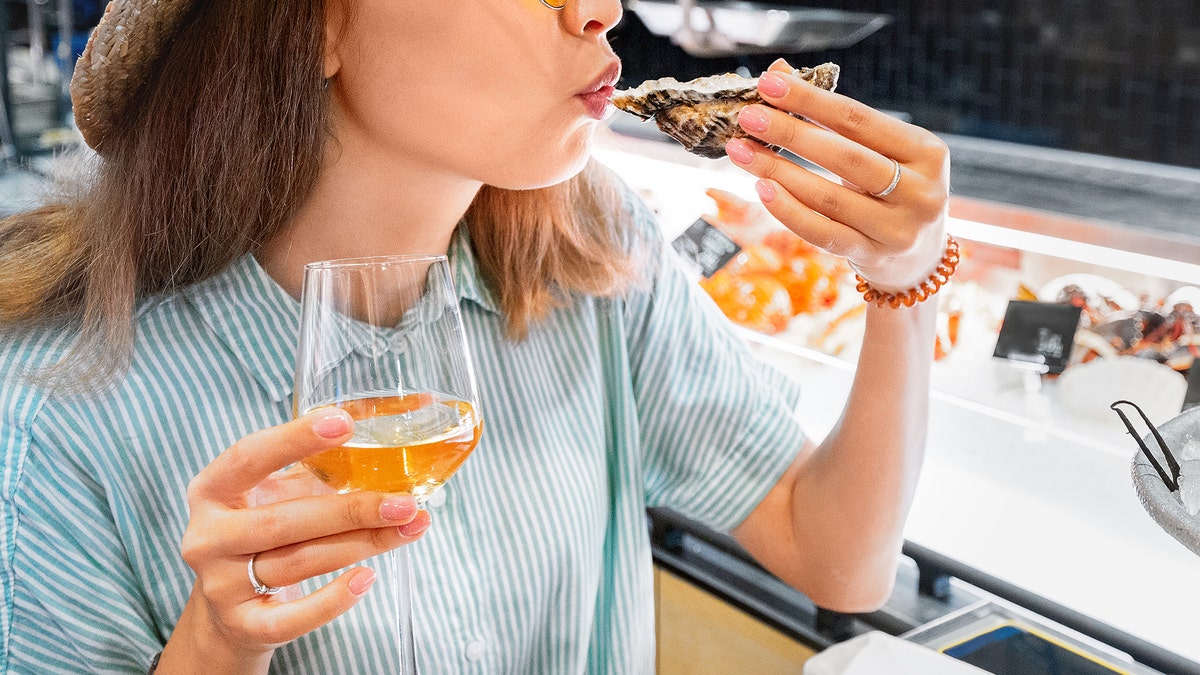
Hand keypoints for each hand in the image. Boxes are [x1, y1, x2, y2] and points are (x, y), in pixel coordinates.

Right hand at [165, 410, 430, 669]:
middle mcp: (208, 536)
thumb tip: (396, 420)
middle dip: (351, 510)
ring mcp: (221, 585)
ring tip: (409, 528)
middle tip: (405, 501)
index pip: (249, 457)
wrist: (229, 607)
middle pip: (284, 521)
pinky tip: (368, 578)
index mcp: (212, 490)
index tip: (346, 423)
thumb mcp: (277, 493)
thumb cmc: (264, 530)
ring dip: (362, 544)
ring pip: (300, 562)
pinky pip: (292, 617)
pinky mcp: (243, 625)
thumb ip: (321, 464)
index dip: (294, 439)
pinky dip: (333, 600)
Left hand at [725, 58, 949, 292]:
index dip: (811, 100)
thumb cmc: (892, 190)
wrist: (918, 259)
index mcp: (927, 151)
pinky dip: (788, 210)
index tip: (768, 84)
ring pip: (828, 197)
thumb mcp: (878, 151)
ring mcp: (899, 229)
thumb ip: (832, 115)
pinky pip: (822, 233)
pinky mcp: (874, 257)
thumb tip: (779, 72)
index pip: (859, 119)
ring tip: (741, 151)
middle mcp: (921, 191)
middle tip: (748, 117)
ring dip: (778, 171)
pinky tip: (761, 189)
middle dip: (790, 133)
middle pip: (844, 156)